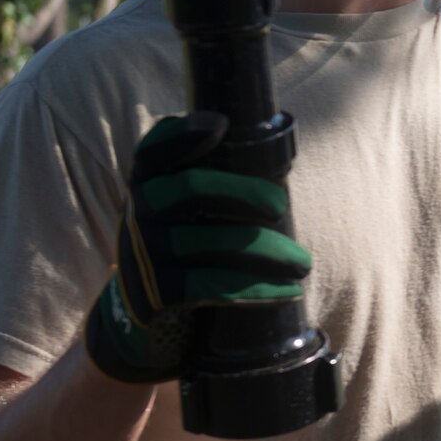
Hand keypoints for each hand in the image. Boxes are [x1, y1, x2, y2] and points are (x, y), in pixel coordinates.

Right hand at [84, 111, 313, 383]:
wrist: (142, 315)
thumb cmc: (185, 246)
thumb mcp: (184, 210)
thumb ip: (214, 179)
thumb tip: (281, 158)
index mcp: (148, 183)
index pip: (154, 149)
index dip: (183, 134)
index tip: (222, 124)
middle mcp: (137, 212)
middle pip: (191, 189)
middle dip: (244, 193)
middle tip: (282, 206)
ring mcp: (141, 255)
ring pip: (210, 243)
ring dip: (267, 252)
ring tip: (303, 264)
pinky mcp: (151, 295)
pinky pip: (211, 287)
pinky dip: (256, 288)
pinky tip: (287, 291)